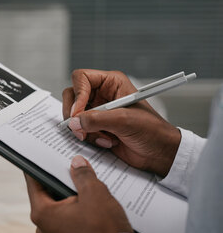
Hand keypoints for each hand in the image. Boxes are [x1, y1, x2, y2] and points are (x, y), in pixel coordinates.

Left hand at [25, 155, 132, 232]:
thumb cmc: (105, 230)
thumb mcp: (94, 193)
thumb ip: (82, 174)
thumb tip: (76, 162)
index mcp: (42, 213)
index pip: (34, 181)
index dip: (40, 164)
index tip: (42, 153)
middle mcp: (43, 226)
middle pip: (47, 192)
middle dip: (59, 178)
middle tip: (69, 162)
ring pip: (59, 205)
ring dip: (70, 192)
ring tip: (83, 178)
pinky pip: (67, 216)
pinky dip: (75, 206)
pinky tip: (89, 197)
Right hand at [62, 69, 180, 177]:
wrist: (159, 153)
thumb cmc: (152, 131)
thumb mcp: (124, 121)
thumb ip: (96, 119)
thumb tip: (74, 122)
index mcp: (112, 83)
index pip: (81, 78)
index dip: (77, 94)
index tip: (77, 113)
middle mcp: (102, 94)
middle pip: (72, 96)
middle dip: (76, 115)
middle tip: (82, 129)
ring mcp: (97, 111)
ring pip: (74, 115)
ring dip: (85, 129)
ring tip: (104, 137)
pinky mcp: (96, 126)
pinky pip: (80, 129)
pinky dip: (89, 137)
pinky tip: (107, 141)